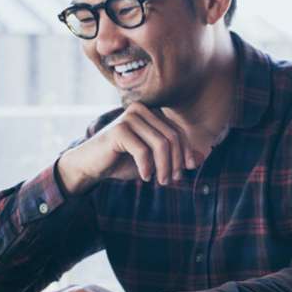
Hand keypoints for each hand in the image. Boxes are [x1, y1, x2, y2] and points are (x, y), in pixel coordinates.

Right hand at [57, 103, 200, 194]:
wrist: (91, 165)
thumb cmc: (122, 161)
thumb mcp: (153, 160)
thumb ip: (175, 157)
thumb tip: (200, 159)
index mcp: (151, 112)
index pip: (177, 131)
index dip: (185, 152)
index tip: (186, 171)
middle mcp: (141, 109)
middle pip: (172, 137)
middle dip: (175, 162)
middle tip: (172, 180)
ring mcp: (130, 117)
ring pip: (160, 144)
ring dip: (164, 167)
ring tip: (161, 181)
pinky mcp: (119, 129)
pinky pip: (143, 151)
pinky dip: (147, 167)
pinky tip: (145, 177)